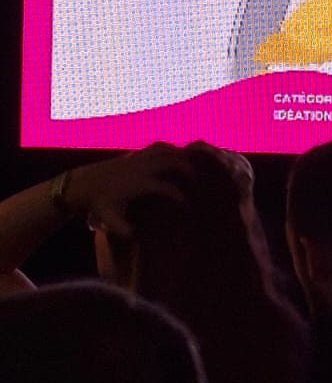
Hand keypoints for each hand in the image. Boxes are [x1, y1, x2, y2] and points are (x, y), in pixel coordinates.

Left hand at [69, 144, 193, 239]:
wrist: (83, 183)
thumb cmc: (98, 203)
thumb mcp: (108, 217)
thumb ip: (121, 228)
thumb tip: (135, 236)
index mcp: (138, 184)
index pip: (165, 187)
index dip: (178, 195)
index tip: (185, 203)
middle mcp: (141, 167)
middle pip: (171, 161)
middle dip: (186, 169)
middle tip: (197, 179)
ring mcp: (138, 158)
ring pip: (165, 149)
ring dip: (180, 155)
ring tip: (191, 163)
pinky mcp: (135, 153)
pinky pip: (157, 146)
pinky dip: (169, 148)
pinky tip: (175, 154)